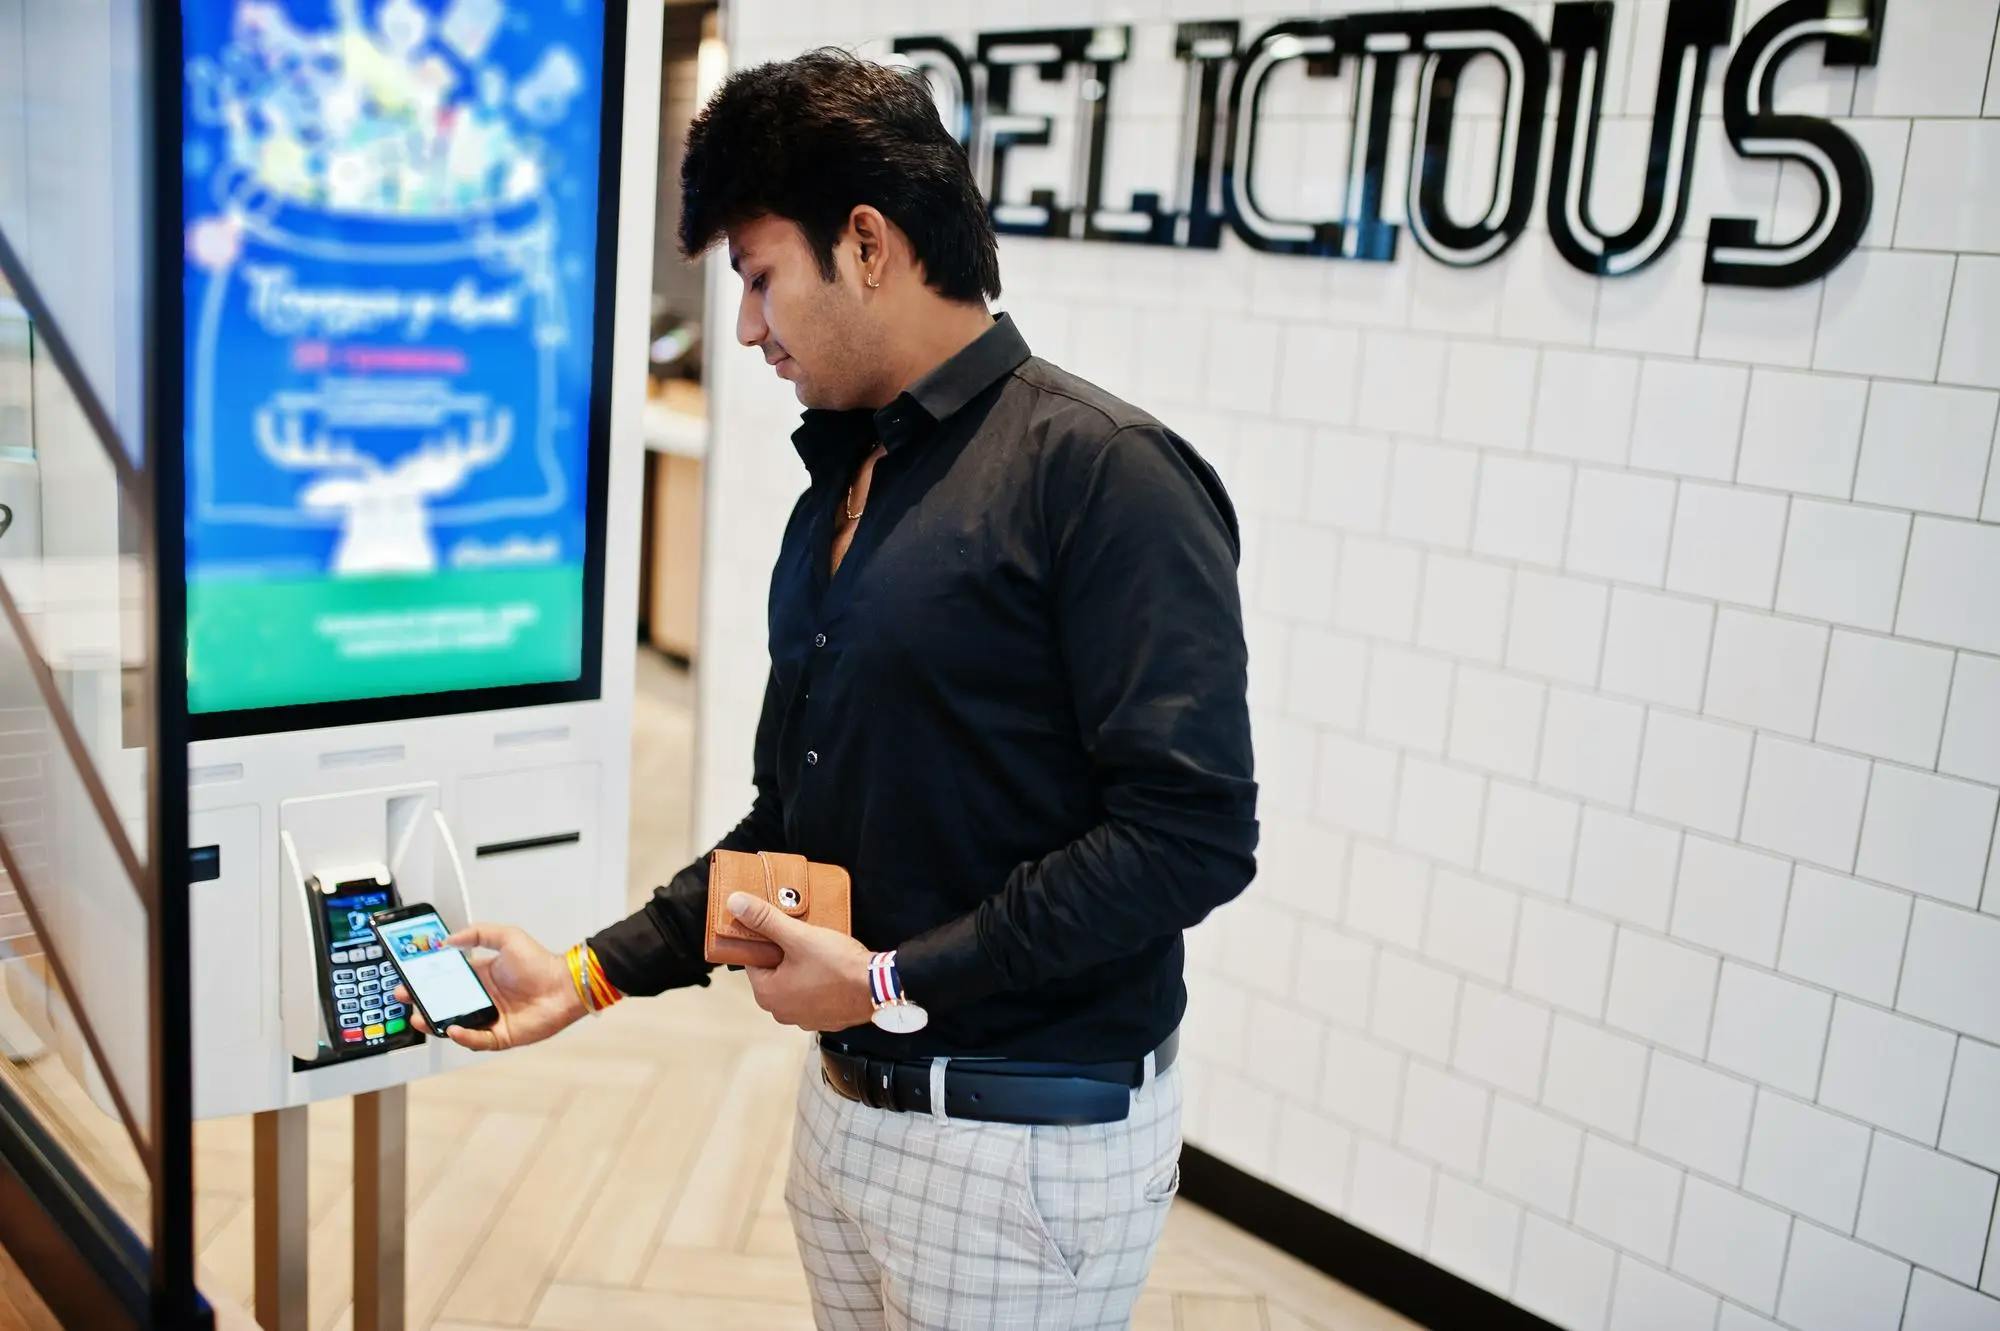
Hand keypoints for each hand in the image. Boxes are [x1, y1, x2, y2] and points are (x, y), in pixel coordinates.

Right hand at [391, 922, 585, 1052]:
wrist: (564, 985)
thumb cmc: (541, 962)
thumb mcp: (507, 937)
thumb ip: (478, 933)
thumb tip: (448, 941)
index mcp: (481, 976)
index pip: (447, 980)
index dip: (427, 980)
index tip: (408, 976)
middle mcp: (483, 998)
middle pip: (445, 1004)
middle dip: (423, 1003)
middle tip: (406, 998)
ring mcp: (491, 1018)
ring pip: (455, 1024)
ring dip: (436, 1022)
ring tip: (419, 1018)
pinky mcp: (501, 1036)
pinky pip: (477, 1040)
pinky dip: (463, 1036)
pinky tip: (452, 1029)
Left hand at [730, 892, 876, 1031]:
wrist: (878, 988)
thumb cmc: (837, 965)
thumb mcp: (799, 936)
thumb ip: (765, 920)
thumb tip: (735, 904)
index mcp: (767, 994)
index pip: (753, 960)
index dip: (767, 941)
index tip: (782, 930)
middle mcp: (781, 1012)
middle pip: (774, 973)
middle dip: (785, 955)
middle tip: (804, 939)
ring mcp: (804, 1019)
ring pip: (794, 984)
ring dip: (802, 968)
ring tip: (820, 952)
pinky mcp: (825, 1019)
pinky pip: (813, 995)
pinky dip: (819, 983)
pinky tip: (831, 969)